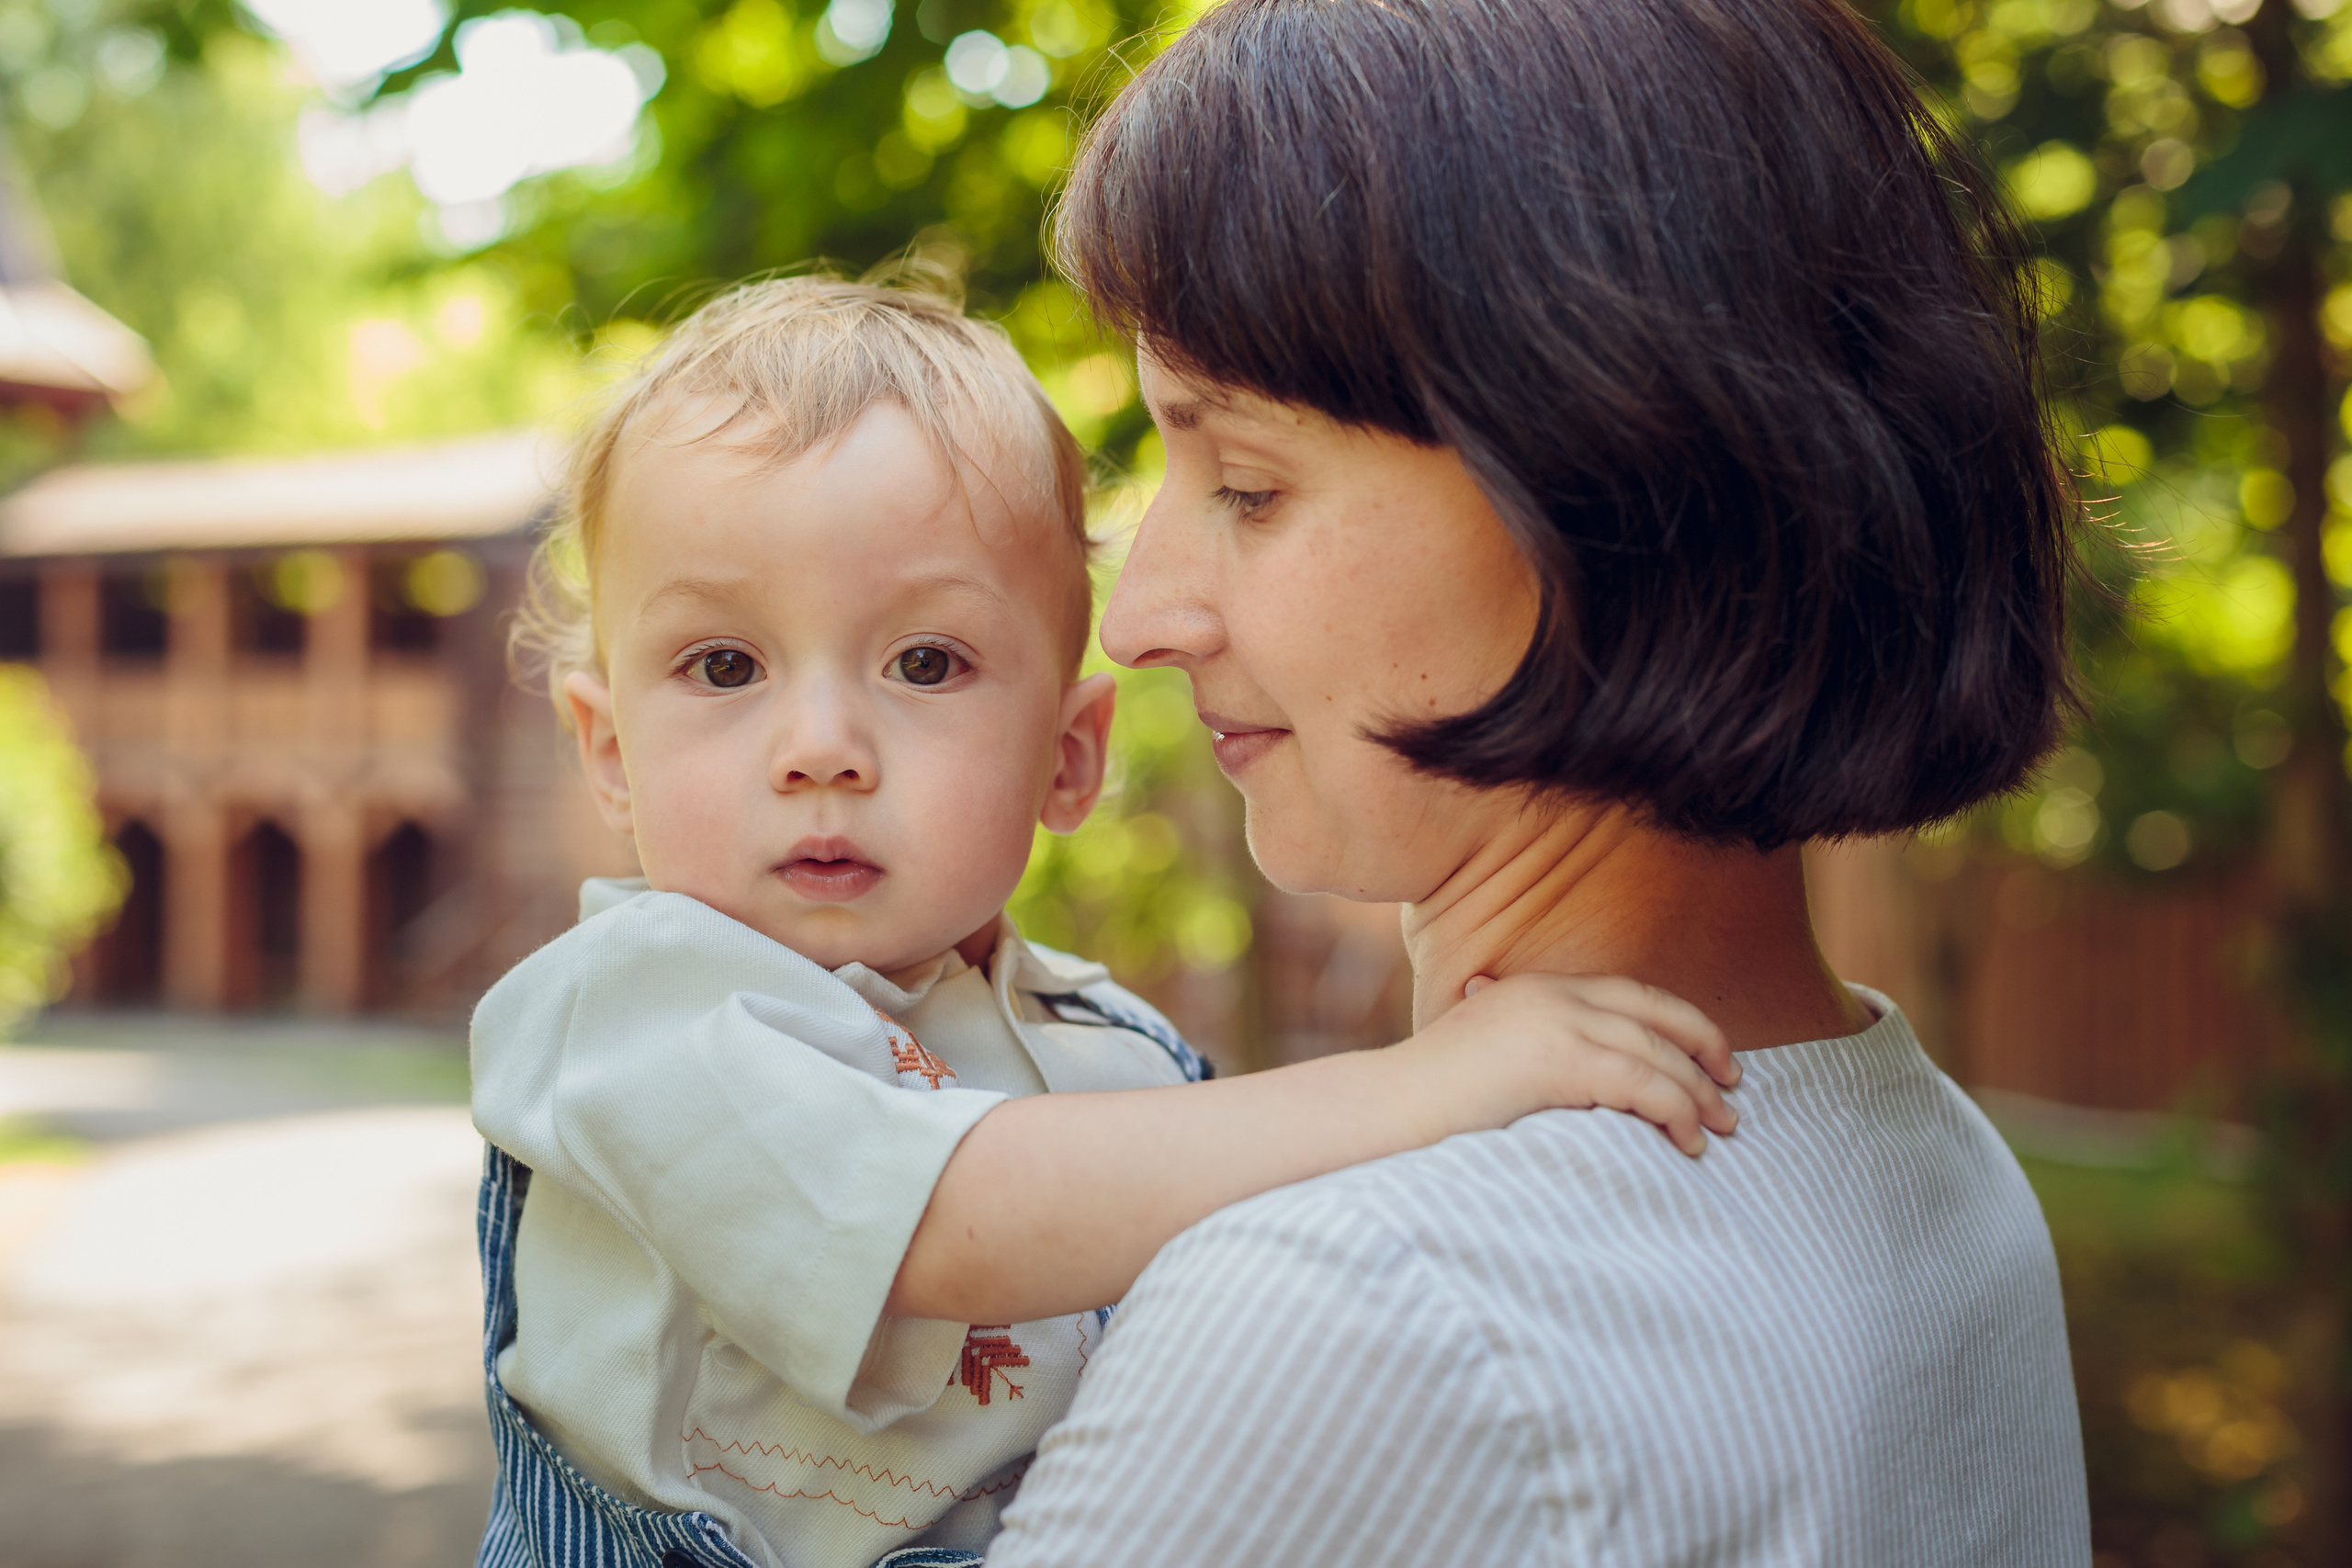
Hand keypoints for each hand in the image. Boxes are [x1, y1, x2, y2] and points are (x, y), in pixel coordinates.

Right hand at [1408, 972, 1738, 1157]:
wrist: (1386, 1110)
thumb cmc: (1429, 1103)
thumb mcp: (1487, 1058)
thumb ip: (1529, 1052)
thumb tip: (1571, 1081)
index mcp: (1537, 986)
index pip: (1630, 993)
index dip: (1679, 1022)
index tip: (1711, 1056)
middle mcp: (1553, 993)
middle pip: (1656, 1012)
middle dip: (1705, 1049)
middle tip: (1734, 1088)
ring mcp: (1557, 1021)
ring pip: (1657, 1052)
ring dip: (1699, 1092)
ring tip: (1721, 1128)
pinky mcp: (1560, 1060)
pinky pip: (1643, 1084)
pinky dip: (1676, 1112)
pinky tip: (1688, 1141)